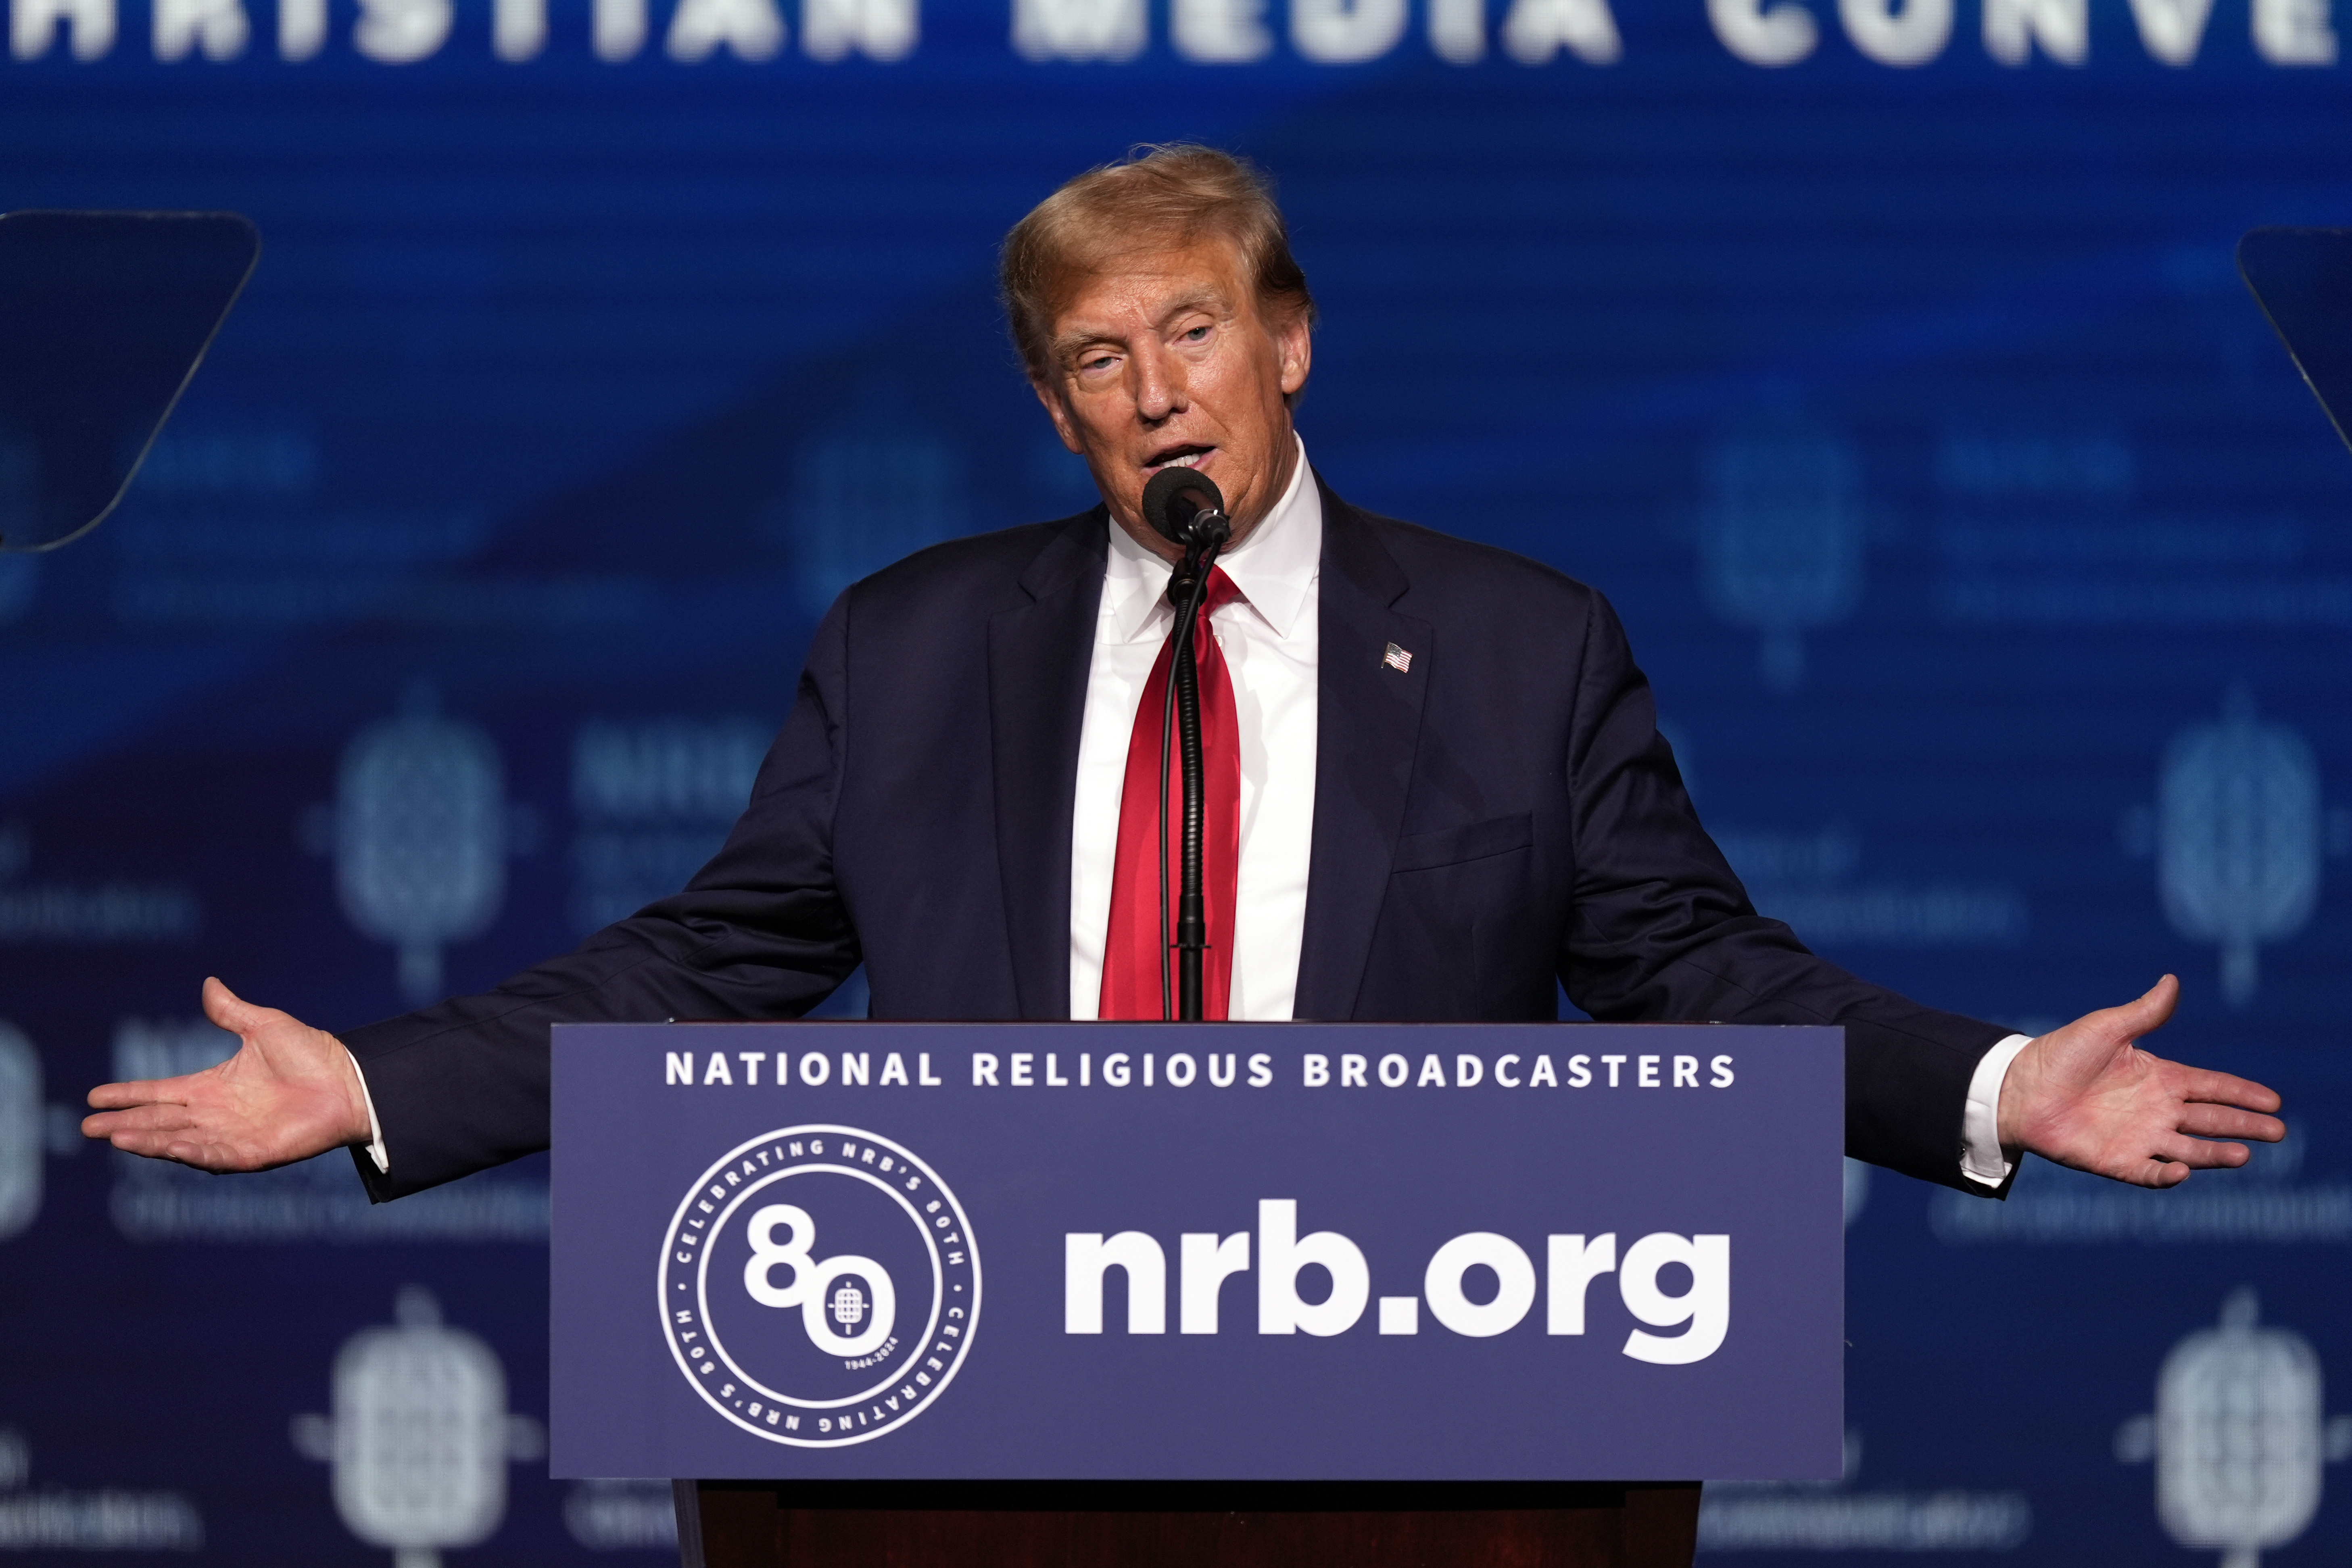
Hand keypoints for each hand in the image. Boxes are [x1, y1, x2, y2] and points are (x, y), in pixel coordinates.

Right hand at [83, 977, 371, 1171]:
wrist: (351, 1080)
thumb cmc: (313, 1054)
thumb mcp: (265, 1026)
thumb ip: (232, 1011)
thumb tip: (209, 983)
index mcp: (213, 1087)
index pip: (161, 1092)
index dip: (129, 1095)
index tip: (95, 1097)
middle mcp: (217, 1115)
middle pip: (161, 1120)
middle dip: (125, 1124)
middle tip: (88, 1128)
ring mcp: (233, 1136)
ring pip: (179, 1140)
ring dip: (148, 1140)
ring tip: (116, 1137)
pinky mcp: (254, 1153)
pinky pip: (215, 1156)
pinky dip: (190, 1153)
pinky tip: (168, 1148)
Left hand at [1997, 974, 2283, 1187]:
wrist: (2020, 1087)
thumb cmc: (2062, 1054)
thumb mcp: (2107, 1028)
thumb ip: (2144, 1012)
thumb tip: (2172, 980)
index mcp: (2160, 1078)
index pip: (2212, 1086)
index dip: (2242, 1093)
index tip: (2274, 1101)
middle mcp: (2157, 1110)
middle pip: (2211, 1119)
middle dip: (2244, 1125)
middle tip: (2278, 1132)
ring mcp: (2140, 1138)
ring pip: (2190, 1149)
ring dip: (2216, 1154)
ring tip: (2244, 1154)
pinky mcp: (2117, 1161)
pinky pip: (2149, 1173)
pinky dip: (2167, 1175)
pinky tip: (2183, 1170)